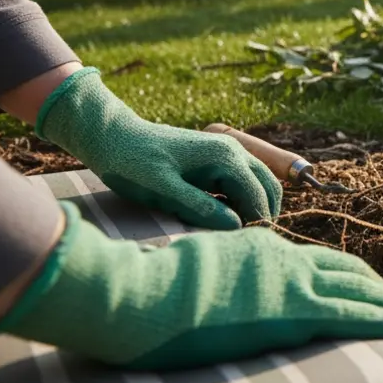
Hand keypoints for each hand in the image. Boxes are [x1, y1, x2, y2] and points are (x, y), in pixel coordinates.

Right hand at [0, 202, 382, 369]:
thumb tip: (224, 287)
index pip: (313, 260)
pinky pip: (352, 314)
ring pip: (356, 289)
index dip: (341, 274)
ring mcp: (291, 283)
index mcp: (259, 250)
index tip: (359, 286)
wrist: (141, 296)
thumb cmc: (150, 288)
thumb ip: (222, 273)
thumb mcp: (194, 269)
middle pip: (343, 271)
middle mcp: (283, 259)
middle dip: (374, 288)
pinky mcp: (294, 311)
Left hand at [36, 67, 281, 229]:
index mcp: (225, 158)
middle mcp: (234, 151)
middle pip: (269, 187)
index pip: (257, 196)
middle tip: (246, 242)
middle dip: (264, 214)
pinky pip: (244, 179)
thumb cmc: (132, 164)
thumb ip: (200, 207)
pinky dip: (244, 198)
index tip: (245, 247)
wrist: (113, 135)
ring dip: (256, 206)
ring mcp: (228, 151)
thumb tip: (236, 226)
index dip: (256, 223)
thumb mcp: (162, 190)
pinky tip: (224, 216)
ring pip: (260, 182)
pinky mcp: (218, 156)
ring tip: (236, 233)